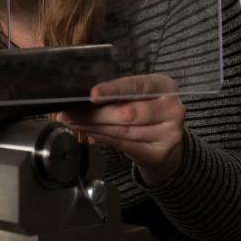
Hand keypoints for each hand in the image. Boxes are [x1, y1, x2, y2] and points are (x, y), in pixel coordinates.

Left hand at [57, 74, 185, 186]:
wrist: (165, 138)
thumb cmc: (146, 108)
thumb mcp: (138, 94)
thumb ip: (118, 94)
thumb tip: (82, 97)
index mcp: (165, 86)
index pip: (136, 86)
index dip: (112, 90)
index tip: (92, 94)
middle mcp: (172, 109)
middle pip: (126, 113)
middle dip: (94, 114)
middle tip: (69, 113)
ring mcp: (169, 134)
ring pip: (122, 131)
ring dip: (93, 127)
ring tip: (73, 122)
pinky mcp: (159, 153)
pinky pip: (123, 145)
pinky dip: (102, 138)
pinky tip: (88, 132)